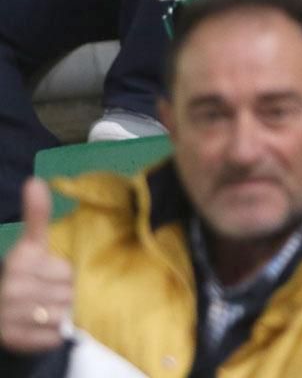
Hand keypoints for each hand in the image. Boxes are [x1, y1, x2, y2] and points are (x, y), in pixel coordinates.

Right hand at [0, 179, 72, 354]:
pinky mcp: (13, 339)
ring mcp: (9, 316)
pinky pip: (51, 336)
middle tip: (61, 292)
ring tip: (54, 307)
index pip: (70, 271)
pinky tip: (45, 324)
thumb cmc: (24, 272)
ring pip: (61, 315)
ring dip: (64, 313)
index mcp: (20, 261)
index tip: (66, 273)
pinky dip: (54, 333)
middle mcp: (12, 288)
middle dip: (70, 293)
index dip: (73, 273)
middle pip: (68, 293)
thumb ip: (37, 215)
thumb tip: (35, 181)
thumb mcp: (32, 244)